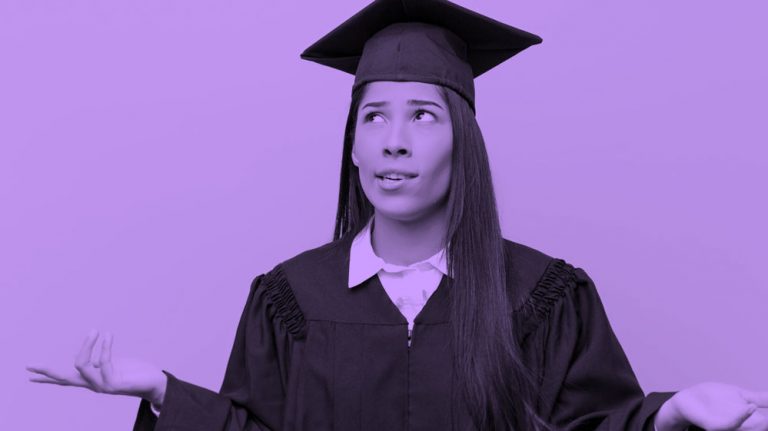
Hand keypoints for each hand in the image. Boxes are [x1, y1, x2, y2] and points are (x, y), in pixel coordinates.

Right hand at [26, 329, 167, 406]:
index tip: (29, 372)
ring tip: (95, 330)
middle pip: (64, 379)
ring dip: (87, 346)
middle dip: (47, 372)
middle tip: (30, 365)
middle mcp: (93, 384)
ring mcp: (102, 386)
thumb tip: (83, 358)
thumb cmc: (134, 371)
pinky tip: (108, 335)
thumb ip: (98, 362)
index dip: (47, 375)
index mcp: (91, 378)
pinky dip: (104, 347)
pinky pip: (103, 362)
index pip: (64, 378)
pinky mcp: (114, 384)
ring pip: (81, 366)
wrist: (154, 382)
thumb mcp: (112, 364)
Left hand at [656, 382, 767, 430]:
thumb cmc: (714, 399)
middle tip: (765, 414)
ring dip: (760, 422)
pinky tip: (750, 407)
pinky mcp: (715, 427)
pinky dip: (742, 417)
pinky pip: (731, 424)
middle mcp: (743, 426)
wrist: (687, 400)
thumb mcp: (742, 395)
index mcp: (751, 421)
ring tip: (757, 408)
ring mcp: (729, 428)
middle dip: (764, 421)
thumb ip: (762, 398)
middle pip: (761, 425)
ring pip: (752, 427)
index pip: (766, 421)